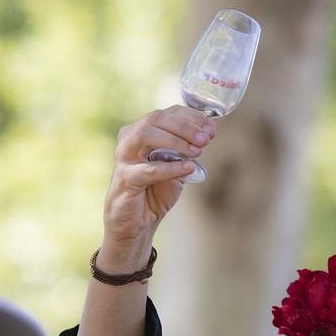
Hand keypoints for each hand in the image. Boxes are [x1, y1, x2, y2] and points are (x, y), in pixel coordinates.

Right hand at [98, 106, 215, 271]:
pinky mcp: (124, 179)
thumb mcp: (175, 165)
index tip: (211, 128)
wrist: (137, 222)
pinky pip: (148, 169)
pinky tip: (188, 169)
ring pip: (146, 135)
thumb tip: (208, 133)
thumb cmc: (155, 191)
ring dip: (176, 141)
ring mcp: (124, 157)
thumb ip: (187, 149)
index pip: (167, 113)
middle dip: (185, 126)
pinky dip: (170, 168)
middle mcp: (129, 138)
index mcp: (141, 131)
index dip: (191, 117)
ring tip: (198, 152)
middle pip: (156, 118)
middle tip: (206, 139)